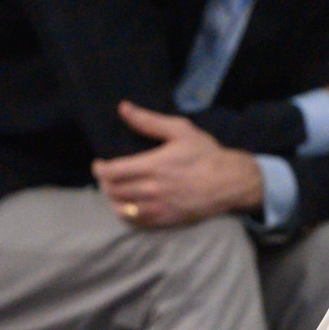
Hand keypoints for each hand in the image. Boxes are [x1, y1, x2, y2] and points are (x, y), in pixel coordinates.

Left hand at [92, 101, 263, 227]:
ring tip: (114, 190)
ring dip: (112, 199)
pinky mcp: (165, 220)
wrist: (229, 182)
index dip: (99, 168)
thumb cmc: (206, 154)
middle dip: (103, 182)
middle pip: (112, 190)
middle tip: (106, 175)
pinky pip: (136, 221)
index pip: (111, 172)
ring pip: (121, 208)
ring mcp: (158, 207)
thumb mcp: (180, 130)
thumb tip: (123, 108)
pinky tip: (128, 205)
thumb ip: (148, 121)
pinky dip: (126, 213)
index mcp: (152, 166)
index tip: (99, 163)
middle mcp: (151, 189)